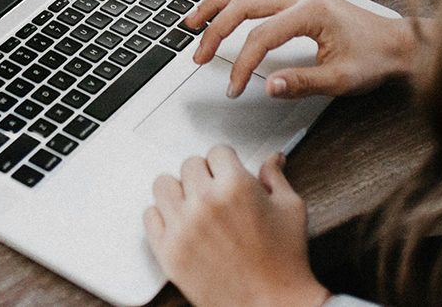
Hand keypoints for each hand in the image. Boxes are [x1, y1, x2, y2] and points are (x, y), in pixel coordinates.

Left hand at [144, 147, 330, 306]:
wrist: (273, 305)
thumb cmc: (284, 261)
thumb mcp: (290, 209)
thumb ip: (275, 177)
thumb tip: (273, 159)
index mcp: (236, 186)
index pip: (217, 151)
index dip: (226, 162)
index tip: (227, 172)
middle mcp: (205, 202)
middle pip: (189, 164)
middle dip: (204, 174)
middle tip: (215, 191)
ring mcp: (182, 226)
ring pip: (163, 184)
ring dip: (179, 191)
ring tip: (194, 204)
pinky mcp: (168, 251)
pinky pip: (150, 216)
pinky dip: (163, 216)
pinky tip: (180, 223)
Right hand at [185, 0, 421, 98]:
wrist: (398, 43)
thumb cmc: (375, 58)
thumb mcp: (341, 80)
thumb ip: (302, 83)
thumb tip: (268, 86)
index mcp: (312, 11)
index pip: (261, 36)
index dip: (242, 64)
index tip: (234, 87)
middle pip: (243, 3)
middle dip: (215, 31)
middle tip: (199, 56)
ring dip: (216, 5)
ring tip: (193, 23)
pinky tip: (220, 10)